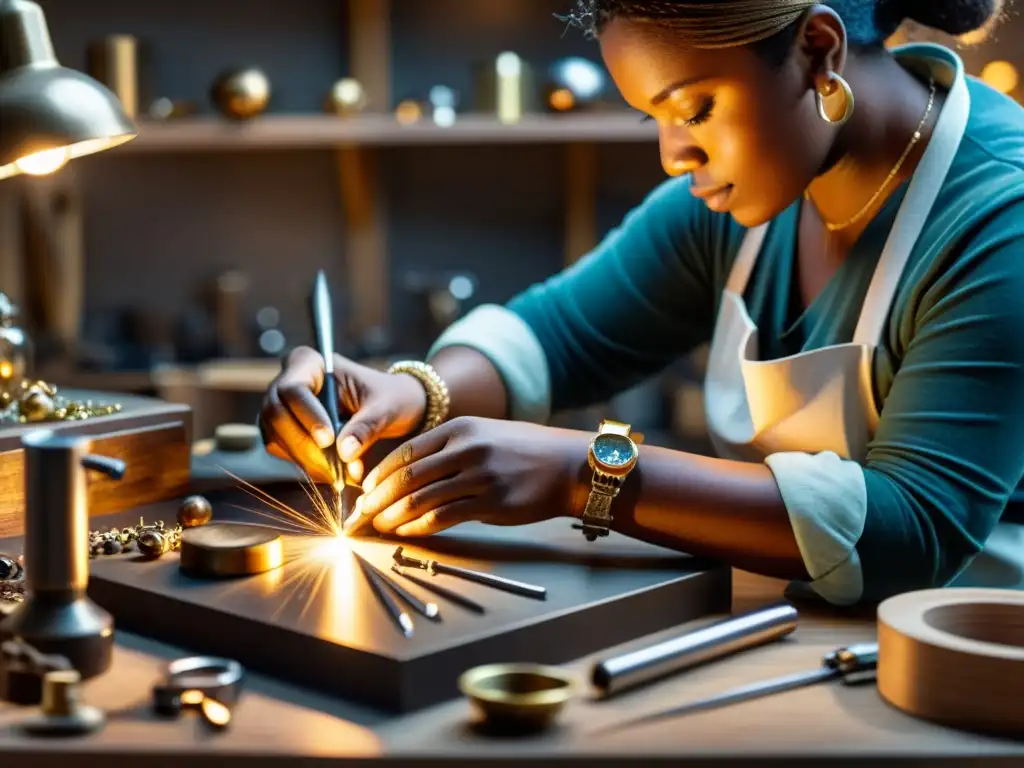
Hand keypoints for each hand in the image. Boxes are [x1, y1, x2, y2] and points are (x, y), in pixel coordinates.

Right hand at [259, 346, 426, 482]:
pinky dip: (306, 465)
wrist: (396, 408)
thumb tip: (344, 453)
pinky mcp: (285, 430)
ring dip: (306, 461)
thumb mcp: (386, 408)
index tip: (330, 441)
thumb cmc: (391, 397)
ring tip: (340, 476)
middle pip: (277, 415)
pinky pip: (283, 451)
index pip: (294, 388)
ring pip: (277, 437)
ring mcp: (282, 406)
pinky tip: (332, 473)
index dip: (308, 416)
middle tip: (335, 470)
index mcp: (312, 363)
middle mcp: (290, 381)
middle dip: (305, 446)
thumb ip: (366, 427)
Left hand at [349, 416, 589, 536]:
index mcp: (460, 429)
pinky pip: (444, 516)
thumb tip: (409, 474)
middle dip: (379, 497)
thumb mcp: (485, 436)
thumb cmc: (524, 453)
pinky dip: (419, 527)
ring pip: (421, 497)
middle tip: (362, 513)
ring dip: (394, 515)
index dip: (380, 473)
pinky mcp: (492, 502)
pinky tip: (407, 533)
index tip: (365, 489)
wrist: (568, 467)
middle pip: (408, 475)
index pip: (407, 451)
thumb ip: (450, 450)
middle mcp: (467, 448)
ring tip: (380, 526)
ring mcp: (480, 475)